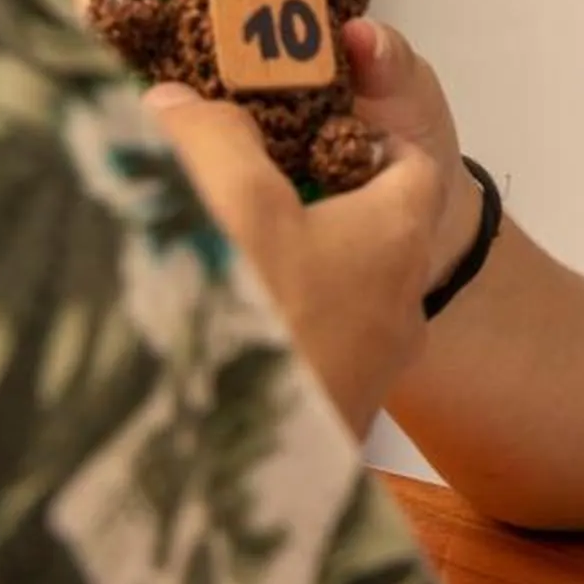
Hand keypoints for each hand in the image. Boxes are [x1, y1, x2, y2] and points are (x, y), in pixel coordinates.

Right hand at [141, 20, 483, 437]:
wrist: (232, 486)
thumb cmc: (263, 323)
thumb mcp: (237, 197)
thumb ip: (209, 134)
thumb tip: (174, 97)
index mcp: (397, 238)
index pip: (409, 161)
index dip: (362, 128)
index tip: (302, 117)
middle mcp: (396, 309)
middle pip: (362, 228)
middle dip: (302, 199)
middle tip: (231, 180)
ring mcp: (362, 374)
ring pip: (326, 296)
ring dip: (274, 269)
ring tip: (203, 249)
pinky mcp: (321, 424)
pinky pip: (295, 353)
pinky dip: (259, 330)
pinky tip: (197, 329)